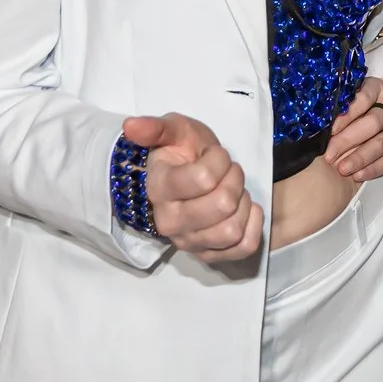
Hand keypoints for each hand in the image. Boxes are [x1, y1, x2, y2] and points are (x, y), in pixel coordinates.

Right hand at [122, 112, 263, 258]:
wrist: (184, 176)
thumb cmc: (181, 152)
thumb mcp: (174, 130)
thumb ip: (155, 127)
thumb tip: (129, 125)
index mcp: (160, 189)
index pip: (205, 178)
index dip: (219, 159)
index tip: (214, 154)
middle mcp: (171, 223)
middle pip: (223, 205)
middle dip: (234, 179)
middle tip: (227, 171)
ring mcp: (189, 243)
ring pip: (233, 230)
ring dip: (242, 203)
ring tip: (232, 191)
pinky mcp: (209, 255)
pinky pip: (244, 247)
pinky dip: (253, 225)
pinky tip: (245, 209)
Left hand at [323, 76, 382, 181]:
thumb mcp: (376, 90)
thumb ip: (354, 100)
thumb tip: (324, 119)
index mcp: (381, 89)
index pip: (363, 98)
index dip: (346, 114)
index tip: (328, 129)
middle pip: (371, 124)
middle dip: (348, 140)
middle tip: (329, 155)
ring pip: (381, 144)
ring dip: (359, 158)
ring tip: (341, 168)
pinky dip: (374, 169)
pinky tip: (358, 175)